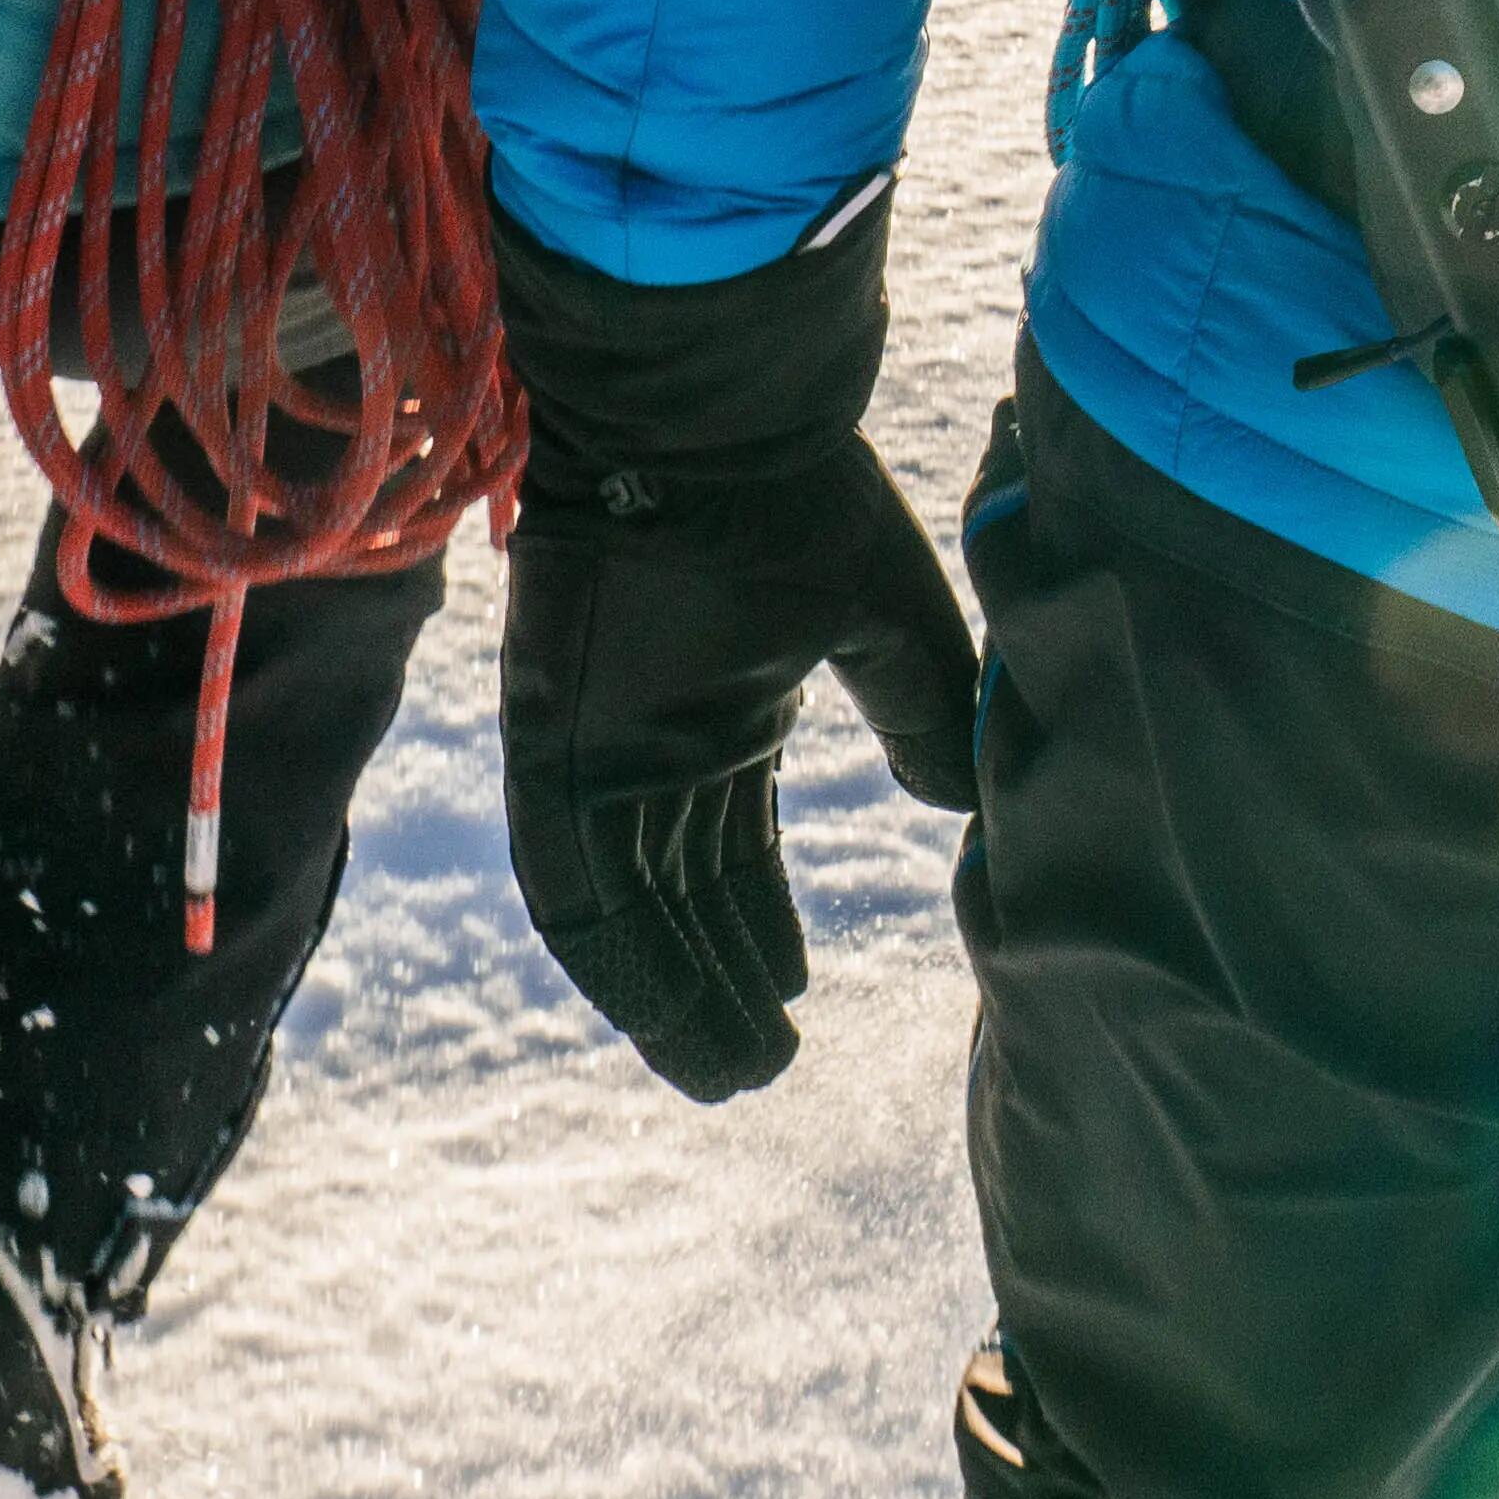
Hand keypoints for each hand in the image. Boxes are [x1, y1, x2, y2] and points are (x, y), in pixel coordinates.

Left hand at [490, 194, 975, 1101]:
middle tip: (758, 1069)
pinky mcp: (546, 745)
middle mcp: (651, 741)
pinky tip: (659, 1018)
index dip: (760, 929)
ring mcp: (594, 747)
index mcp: (722, 709)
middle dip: (717, 986)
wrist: (713, 424)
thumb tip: (952, 807)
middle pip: (679, 896)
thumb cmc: (803, 500)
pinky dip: (611, 957)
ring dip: (669, 996)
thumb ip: (922, 715)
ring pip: (625, 908)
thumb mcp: (889, 624)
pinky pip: (566, 880)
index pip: (732, 850)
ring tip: (725, 1074)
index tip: (793, 998)